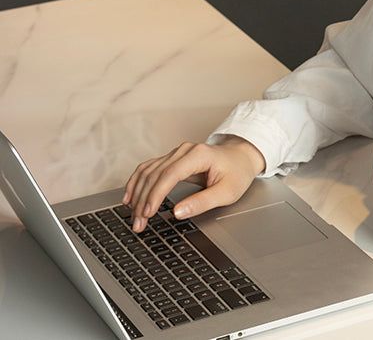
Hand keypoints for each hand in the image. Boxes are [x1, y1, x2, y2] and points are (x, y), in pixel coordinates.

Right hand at [122, 136, 264, 231]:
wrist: (241, 157)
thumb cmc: (237, 173)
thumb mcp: (227, 192)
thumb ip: (203, 202)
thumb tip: (178, 213)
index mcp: (199, 155)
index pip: (170, 174)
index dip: (156, 194)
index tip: (148, 212)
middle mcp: (184, 150)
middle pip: (155, 175)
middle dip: (143, 200)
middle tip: (138, 223)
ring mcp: (176, 153)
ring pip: (148, 172)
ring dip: (137, 195)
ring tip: (134, 217)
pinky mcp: (171, 159)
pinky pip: (148, 169)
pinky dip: (136, 183)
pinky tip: (129, 197)